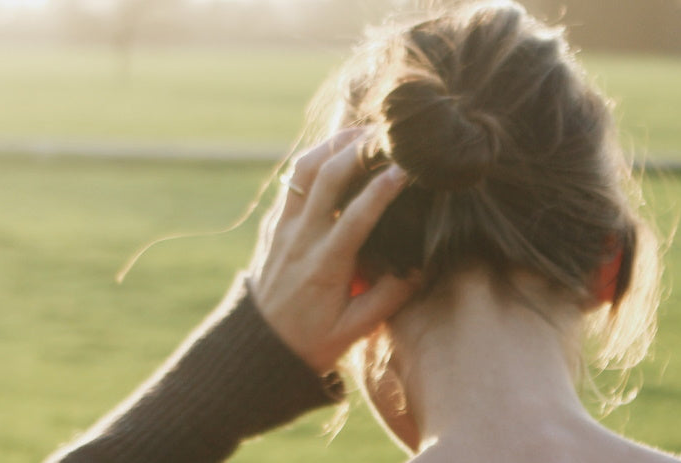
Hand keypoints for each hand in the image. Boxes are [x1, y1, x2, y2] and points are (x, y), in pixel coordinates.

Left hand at [249, 128, 417, 373]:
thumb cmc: (310, 340)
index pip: (355, 216)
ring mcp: (283, 227)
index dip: (381, 189)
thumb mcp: (354, 329)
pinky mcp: (275, 223)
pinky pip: (293, 181)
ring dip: (333, 145)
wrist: (257, 345)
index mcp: (324, 265)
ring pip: (304, 170)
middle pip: (326, 178)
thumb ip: (390, 297)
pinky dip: (315, 159)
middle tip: (388, 133)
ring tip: (363, 131)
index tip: (405, 168)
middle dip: (357, 148)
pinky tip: (337, 151)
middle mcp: (301, 238)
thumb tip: (423, 266)